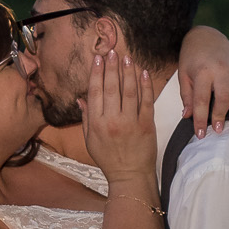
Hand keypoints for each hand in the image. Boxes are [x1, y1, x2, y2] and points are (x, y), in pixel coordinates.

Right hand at [78, 48, 156, 183]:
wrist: (130, 175)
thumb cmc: (109, 159)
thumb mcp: (90, 141)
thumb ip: (86, 118)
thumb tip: (81, 98)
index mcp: (96, 124)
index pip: (95, 92)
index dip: (96, 73)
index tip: (98, 59)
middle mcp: (112, 121)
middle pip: (111, 88)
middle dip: (111, 68)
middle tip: (112, 52)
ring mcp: (130, 122)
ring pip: (129, 91)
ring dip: (128, 72)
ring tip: (127, 58)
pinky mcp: (146, 125)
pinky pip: (146, 101)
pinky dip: (145, 86)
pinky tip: (143, 73)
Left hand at [178, 26, 228, 136]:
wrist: (205, 36)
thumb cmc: (192, 57)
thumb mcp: (183, 75)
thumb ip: (187, 96)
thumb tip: (188, 116)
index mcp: (204, 71)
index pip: (202, 100)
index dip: (201, 119)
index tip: (200, 134)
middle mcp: (223, 69)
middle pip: (225, 97)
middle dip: (221, 116)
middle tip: (219, 130)